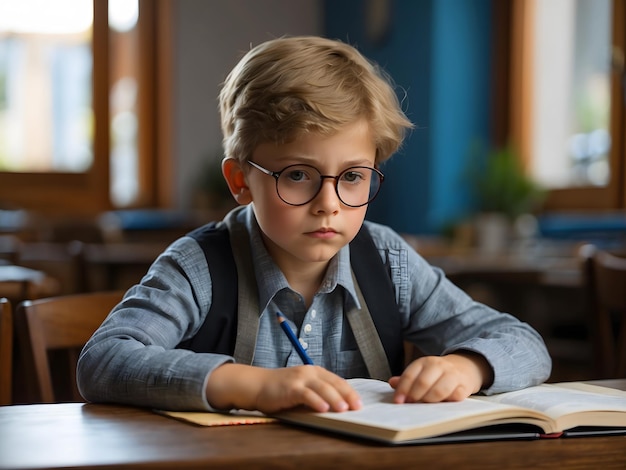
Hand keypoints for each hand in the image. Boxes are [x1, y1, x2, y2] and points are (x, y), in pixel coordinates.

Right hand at [206, 363, 362, 413]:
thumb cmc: (281, 389)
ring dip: (334, 398)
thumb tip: (338, 404)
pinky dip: (316, 401)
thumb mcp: (303, 387)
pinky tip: (323, 409)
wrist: (258, 385)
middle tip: (357, 407)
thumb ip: (318, 392)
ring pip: (322, 388)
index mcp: (315, 372)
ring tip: (344, 409)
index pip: (337, 381)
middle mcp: (309, 372)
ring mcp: (299, 379)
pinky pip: (306, 394)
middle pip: (333, 383)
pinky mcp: (290, 388)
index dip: (350, 391)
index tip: (359, 403)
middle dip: (347, 395)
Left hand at [388, 352, 491, 403]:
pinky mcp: (464, 387)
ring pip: (438, 390)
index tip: (398, 401)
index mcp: (424, 362)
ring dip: (429, 401)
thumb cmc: (438, 374)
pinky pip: (454, 397)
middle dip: (414, 396)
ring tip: (424, 406)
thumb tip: (392, 383)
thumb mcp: (421, 372)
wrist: (464, 367)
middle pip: (423, 382)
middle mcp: (438, 366)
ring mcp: (452, 375)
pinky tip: (440, 406)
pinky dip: (446, 403)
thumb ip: (407, 379)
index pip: (410, 375)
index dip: (402, 389)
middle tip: (410, 405)